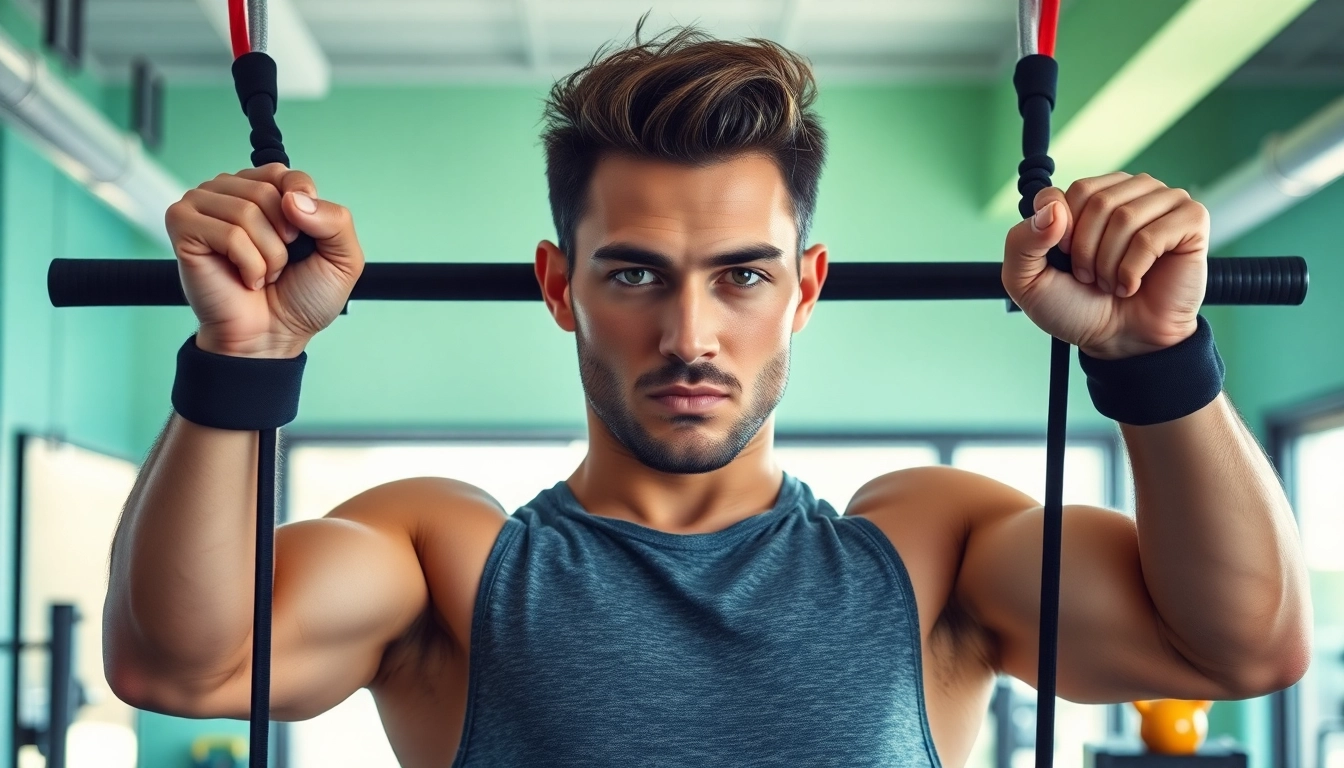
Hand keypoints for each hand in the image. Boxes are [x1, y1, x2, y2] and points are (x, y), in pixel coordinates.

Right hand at [165, 164, 364, 357]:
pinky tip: (245, 279)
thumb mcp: (343, 258)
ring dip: (268, 256)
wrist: (274, 336)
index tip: (301, 240)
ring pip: (247, 212)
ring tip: (262, 274)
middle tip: (279, 265)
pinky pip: (229, 233)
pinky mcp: (183, 226)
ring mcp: (202, 206)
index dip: (304, 208)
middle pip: (267, 191)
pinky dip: (249, 264)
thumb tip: (292, 198)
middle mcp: (230, 191)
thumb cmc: (302, 298)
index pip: (286, 173)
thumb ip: (337, 220)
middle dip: (284, 240)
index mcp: (264, 190)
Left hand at [1002, 172, 1208, 359]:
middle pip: (1096, 201)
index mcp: (1091, 196)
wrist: (1117, 341)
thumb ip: (1022, 241)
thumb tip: (1054, 209)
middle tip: (1091, 277)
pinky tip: (1134, 284)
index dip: (1059, 234)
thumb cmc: (1076, 307)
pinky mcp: (1191, 221)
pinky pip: (1153, 236)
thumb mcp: (1027, 280)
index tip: (1064, 261)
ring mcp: (1163, 202)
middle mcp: (1128, 191)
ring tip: (1112, 282)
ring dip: (1109, 263)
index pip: (1066, 193)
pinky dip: (1134, 270)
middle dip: (1085, 251)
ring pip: (1124, 216)